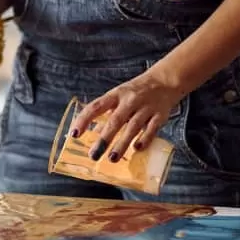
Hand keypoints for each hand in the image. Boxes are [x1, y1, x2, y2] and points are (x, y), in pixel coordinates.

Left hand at [70, 72, 185, 161]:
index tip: (74, 134)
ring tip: (112, 158)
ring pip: (133, 127)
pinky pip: (152, 128)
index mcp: (115, 95)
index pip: (96, 107)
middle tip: (94, 155)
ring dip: (122, 144)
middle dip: (104, 139)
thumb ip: (106, 114)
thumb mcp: (118, 98)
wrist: (165, 81)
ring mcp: (146, 107)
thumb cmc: (136, 92)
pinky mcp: (160, 114)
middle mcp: (130, 100)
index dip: (84, 120)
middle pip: (115, 120)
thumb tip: (93, 133)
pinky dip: (145, 139)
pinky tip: (137, 149)